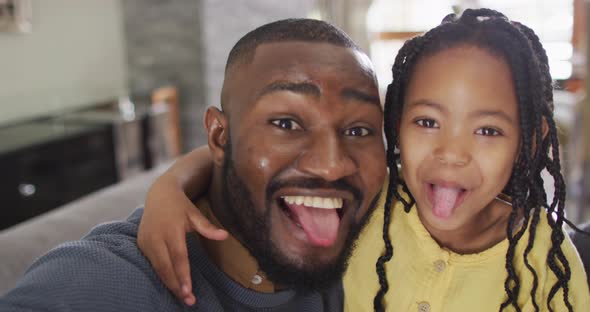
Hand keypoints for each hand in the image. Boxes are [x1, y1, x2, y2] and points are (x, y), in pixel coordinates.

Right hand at [138, 176, 227, 305]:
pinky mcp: (141, 244)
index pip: (178, 256)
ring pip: (157, 268)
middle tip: (188, 300)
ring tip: (182, 297)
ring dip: (168, 283)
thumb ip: (207, 227)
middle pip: (165, 266)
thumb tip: (224, 236)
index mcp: (171, 229)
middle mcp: (156, 237)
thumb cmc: (180, 206)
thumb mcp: (195, 213)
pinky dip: (161, 275)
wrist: (159, 194)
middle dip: (176, 285)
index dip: (183, 274)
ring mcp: (146, 241)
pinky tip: (171, 285)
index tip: (189, 290)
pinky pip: (151, 263)